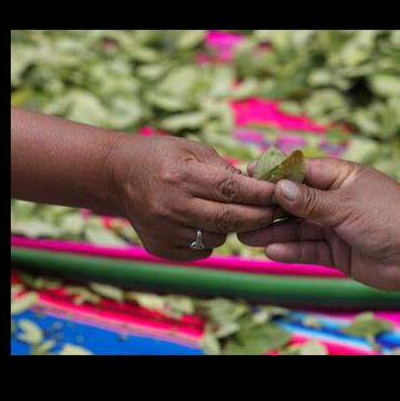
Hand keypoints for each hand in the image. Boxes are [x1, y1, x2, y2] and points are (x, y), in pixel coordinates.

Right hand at [107, 134, 279, 260]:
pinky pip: (200, 251)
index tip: (281, 193)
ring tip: (231, 212)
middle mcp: (171, 206)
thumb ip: (225, 169)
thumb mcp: (193, 150)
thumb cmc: (162, 156)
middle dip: (258, 216)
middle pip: (227, 219)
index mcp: (181, 176)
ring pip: (216, 238)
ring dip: (232, 228)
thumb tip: (260, 187)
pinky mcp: (160, 248)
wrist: (118, 176)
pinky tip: (204, 223)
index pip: (230, 189)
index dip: (260, 193)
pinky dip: (211, 239)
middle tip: (276, 212)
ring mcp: (164, 230)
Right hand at [237, 158, 399, 301]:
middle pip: (294, 202)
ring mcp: (337, 227)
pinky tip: (271, 252)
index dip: (273, 175)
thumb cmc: (391, 219)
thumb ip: (310, 201)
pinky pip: (309, 249)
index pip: (300, 171)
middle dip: (268, 208)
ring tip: (245, 236)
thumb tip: (278, 187)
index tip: (246, 178)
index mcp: (341, 177)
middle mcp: (336, 200)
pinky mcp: (338, 253)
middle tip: (239, 213)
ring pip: (298, 228)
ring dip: (274, 232)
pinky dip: (291, 251)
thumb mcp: (346, 206)